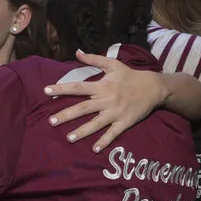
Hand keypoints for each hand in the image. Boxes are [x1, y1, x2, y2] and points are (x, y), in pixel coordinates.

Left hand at [43, 50, 166, 152]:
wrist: (154, 87)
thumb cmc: (130, 75)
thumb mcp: (113, 64)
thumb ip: (93, 59)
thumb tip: (77, 51)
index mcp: (102, 85)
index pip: (78, 87)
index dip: (61, 89)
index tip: (46, 91)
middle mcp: (106, 100)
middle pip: (83, 108)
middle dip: (66, 115)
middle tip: (51, 121)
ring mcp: (115, 113)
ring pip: (96, 124)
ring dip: (82, 131)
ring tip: (68, 138)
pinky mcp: (124, 122)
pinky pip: (113, 133)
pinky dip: (104, 141)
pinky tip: (95, 149)